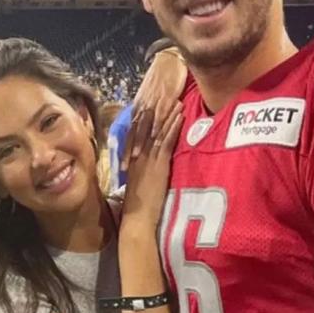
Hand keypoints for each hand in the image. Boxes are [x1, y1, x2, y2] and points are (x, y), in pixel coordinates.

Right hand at [122, 104, 182, 225]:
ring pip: (158, 132)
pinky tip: (180, 118)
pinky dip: (173, 128)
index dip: (148, 118)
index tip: (155, 105)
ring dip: (169, 115)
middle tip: (168, 96)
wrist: (137, 217)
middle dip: (159, 112)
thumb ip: (141, 172)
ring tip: (178, 101)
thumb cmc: (137, 207)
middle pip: (149, 128)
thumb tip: (146, 168)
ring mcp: (147, 159)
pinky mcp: (158, 165)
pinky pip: (166, 142)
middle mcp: (138, 155)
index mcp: (133, 159)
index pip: (140, 134)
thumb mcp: (137, 184)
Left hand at [123, 49, 186, 168]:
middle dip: (129, 150)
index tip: (121, 166)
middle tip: (125, 168)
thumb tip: (146, 133)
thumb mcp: (152, 100)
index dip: (125, 149)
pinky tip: (155, 137)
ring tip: (138, 157)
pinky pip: (159, 113)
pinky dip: (156, 127)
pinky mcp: (164, 100)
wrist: (169, 62)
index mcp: (139, 109)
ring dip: (140, 142)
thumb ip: (149, 115)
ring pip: (144, 126)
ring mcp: (153, 105)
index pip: (130, 133)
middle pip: (134, 133)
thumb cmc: (162, 81)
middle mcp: (142, 108)